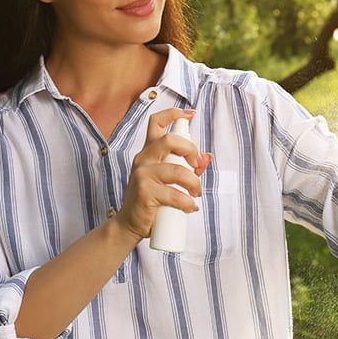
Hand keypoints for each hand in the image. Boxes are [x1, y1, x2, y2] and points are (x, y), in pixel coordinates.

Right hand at [116, 107, 213, 239]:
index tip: (189, 114)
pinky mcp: (144, 192)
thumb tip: (207, 157)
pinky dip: (187, 203)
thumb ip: (189, 167)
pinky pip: (174, 194)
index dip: (173, 114)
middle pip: (170, 140)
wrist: (130, 224)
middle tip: (196, 166)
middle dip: (191, 150)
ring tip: (195, 193)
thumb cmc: (151, 200)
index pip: (156, 122)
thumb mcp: (169, 180)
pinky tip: (189, 207)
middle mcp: (143, 159)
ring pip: (177, 170)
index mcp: (149, 152)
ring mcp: (142, 175)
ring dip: (193, 183)